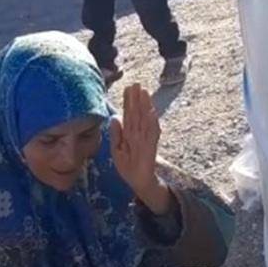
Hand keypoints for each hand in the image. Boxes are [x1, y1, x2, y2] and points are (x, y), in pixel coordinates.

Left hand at [109, 84, 170, 214]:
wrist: (138, 183)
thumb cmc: (128, 166)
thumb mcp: (116, 150)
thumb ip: (115, 134)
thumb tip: (114, 117)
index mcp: (130, 134)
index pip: (129, 114)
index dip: (128, 102)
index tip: (127, 87)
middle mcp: (138, 134)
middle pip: (137, 114)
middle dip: (137, 99)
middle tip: (136, 83)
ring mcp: (145, 140)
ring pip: (145, 120)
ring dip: (145, 107)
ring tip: (144, 93)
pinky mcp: (150, 149)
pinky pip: (151, 135)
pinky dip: (152, 124)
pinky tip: (152, 113)